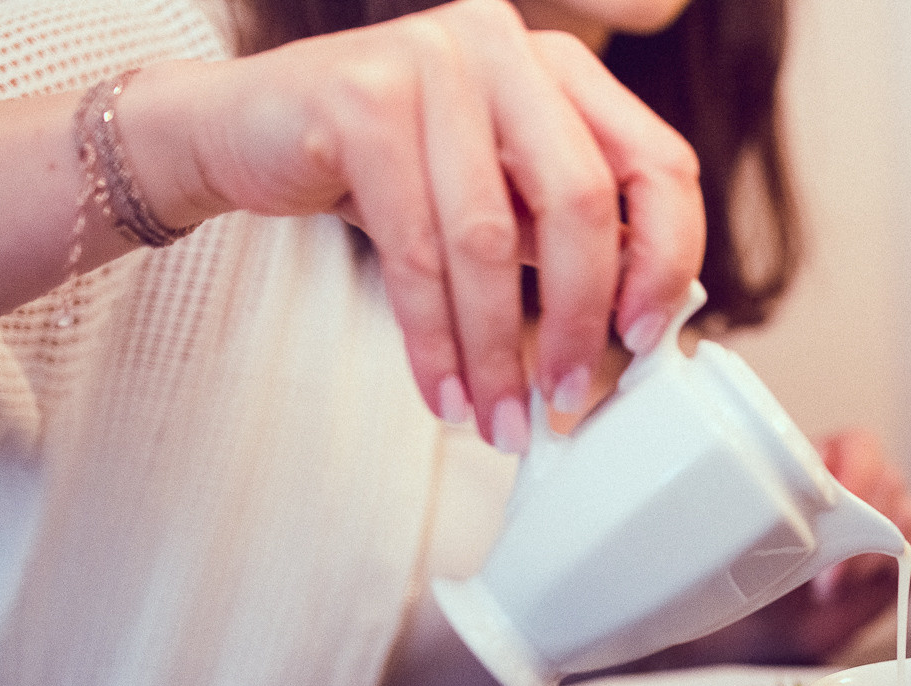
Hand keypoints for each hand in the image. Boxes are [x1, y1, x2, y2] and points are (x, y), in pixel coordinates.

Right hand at [125, 0, 702, 451]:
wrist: (244, 132)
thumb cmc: (391, 172)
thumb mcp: (502, 193)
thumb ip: (569, 234)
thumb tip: (644, 327)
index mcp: (564, 68)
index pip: (659, 165)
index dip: (666, 260)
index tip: (644, 338)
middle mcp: (504, 44)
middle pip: (580, 202)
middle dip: (578, 319)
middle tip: (564, 397)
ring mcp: (430, 60)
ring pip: (486, 239)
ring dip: (495, 350)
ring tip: (499, 417)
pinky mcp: (357, 97)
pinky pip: (413, 249)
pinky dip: (433, 338)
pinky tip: (444, 390)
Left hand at [766, 428, 910, 661]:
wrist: (782, 625)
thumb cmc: (768, 572)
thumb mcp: (764, 538)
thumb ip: (787, 509)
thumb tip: (808, 495)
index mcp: (829, 461)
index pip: (861, 447)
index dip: (856, 478)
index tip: (842, 516)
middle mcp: (866, 480)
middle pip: (890, 482)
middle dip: (861, 536)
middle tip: (829, 578)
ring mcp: (894, 512)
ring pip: (909, 515)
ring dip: (874, 559)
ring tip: (838, 588)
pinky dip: (910, 565)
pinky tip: (874, 582)